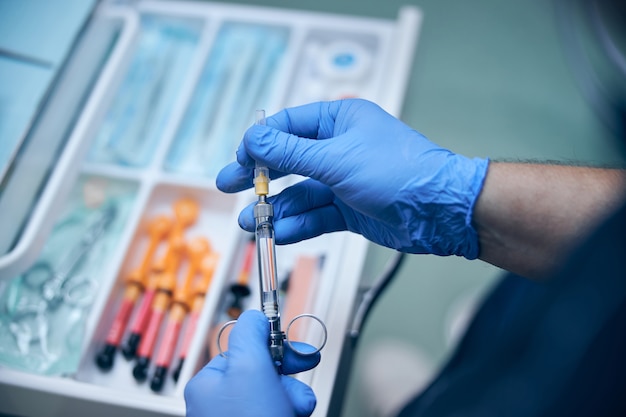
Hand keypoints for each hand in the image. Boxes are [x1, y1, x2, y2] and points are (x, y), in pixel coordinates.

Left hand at [184, 310, 319, 416]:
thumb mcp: (249, 367)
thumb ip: (251, 333)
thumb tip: (255, 316)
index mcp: (209, 384)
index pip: (245, 350)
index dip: (273, 349)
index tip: (294, 350)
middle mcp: (221, 404)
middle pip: (265, 373)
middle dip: (286, 381)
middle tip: (292, 394)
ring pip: (279, 395)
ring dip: (293, 400)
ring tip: (290, 413)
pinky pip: (282, 411)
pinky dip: (292, 414)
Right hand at [216, 99, 488, 258]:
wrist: (440, 211)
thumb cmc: (400, 172)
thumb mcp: (337, 159)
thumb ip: (292, 152)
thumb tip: (254, 140)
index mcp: (339, 122)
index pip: (288, 127)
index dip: (259, 144)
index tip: (238, 160)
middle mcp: (339, 149)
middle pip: (288, 161)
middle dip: (260, 177)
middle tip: (229, 187)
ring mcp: (344, 181)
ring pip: (300, 194)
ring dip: (276, 209)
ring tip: (251, 222)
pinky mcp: (350, 209)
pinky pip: (316, 216)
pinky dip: (298, 225)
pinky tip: (280, 234)